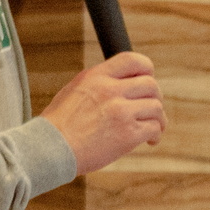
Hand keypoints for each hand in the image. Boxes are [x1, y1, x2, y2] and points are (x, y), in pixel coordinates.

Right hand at [41, 51, 165, 175]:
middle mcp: (110, 90)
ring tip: (153, 127)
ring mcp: (120, 112)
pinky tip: (150, 140)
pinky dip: (155, 134)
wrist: (51, 149)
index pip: (132, 60)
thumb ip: (98, 83)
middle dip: (155, 96)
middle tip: (151, 108)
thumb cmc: (59, 124)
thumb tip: (119, 82)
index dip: (146, 68)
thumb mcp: (74, 90)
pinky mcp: (127, 134)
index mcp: (96, 76)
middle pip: (150, 84)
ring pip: (156, 107)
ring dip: (158, 118)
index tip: (147, 79)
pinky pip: (154, 128)